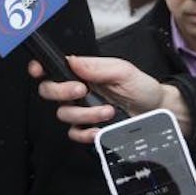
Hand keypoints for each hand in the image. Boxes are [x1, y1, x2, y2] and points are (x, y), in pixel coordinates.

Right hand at [30, 56, 189, 144]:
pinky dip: (86, 133)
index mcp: (82, 72)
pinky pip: (74, 133)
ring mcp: (81, 111)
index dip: (39, 68)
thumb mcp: (122, 70)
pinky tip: (99, 129)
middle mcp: (78, 91)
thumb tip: (73, 61)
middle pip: (49, 91)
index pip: (53, 68)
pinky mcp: (88, 128)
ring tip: (107, 110)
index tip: (38, 70)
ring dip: (85, 114)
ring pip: (63, 114)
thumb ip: (96, 66)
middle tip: (82, 90)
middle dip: (62, 91)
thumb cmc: (141, 87)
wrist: (156, 110)